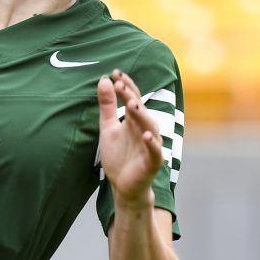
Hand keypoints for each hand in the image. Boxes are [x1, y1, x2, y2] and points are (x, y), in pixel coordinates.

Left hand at [96, 69, 164, 209]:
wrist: (123, 186)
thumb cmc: (119, 156)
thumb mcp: (108, 128)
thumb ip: (107, 106)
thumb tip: (104, 80)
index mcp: (135, 120)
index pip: (133, 98)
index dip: (126, 86)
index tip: (115, 73)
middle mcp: (145, 129)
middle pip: (140, 110)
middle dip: (131, 97)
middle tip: (120, 84)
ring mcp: (151, 145)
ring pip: (149, 127)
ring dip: (141, 115)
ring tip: (132, 104)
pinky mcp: (153, 162)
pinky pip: (155, 151)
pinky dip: (151, 143)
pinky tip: (145, 135)